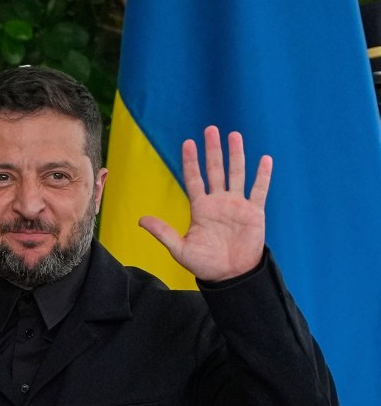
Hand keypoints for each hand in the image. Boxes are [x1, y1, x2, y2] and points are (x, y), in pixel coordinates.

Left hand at [138, 125, 271, 281]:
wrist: (230, 276)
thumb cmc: (204, 264)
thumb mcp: (179, 249)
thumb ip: (162, 232)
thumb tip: (140, 220)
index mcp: (200, 208)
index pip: (194, 179)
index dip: (191, 161)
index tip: (188, 143)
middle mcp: (218, 202)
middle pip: (215, 170)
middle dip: (213, 150)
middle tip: (210, 129)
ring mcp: (237, 205)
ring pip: (236, 174)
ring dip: (236, 155)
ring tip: (234, 135)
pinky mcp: (254, 213)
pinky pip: (259, 190)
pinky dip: (262, 175)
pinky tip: (264, 159)